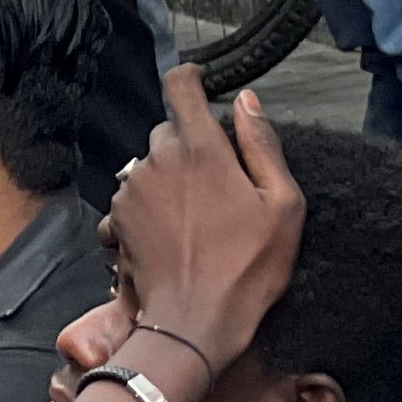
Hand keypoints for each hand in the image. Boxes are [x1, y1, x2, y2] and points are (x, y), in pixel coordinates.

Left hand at [103, 70, 303, 383]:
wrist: (194, 323)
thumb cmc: (246, 270)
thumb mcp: (284, 207)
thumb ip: (264, 146)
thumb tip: (249, 103)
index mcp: (201, 149)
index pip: (182, 87)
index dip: (191, 78)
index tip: (200, 82)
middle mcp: (159, 160)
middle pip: (169, 131)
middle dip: (191, 147)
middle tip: (218, 186)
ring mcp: (133, 190)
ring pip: (150, 166)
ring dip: (169, 180)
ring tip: (196, 220)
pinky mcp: (117, 219)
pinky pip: (133, 197)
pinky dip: (150, 207)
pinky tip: (173, 235)